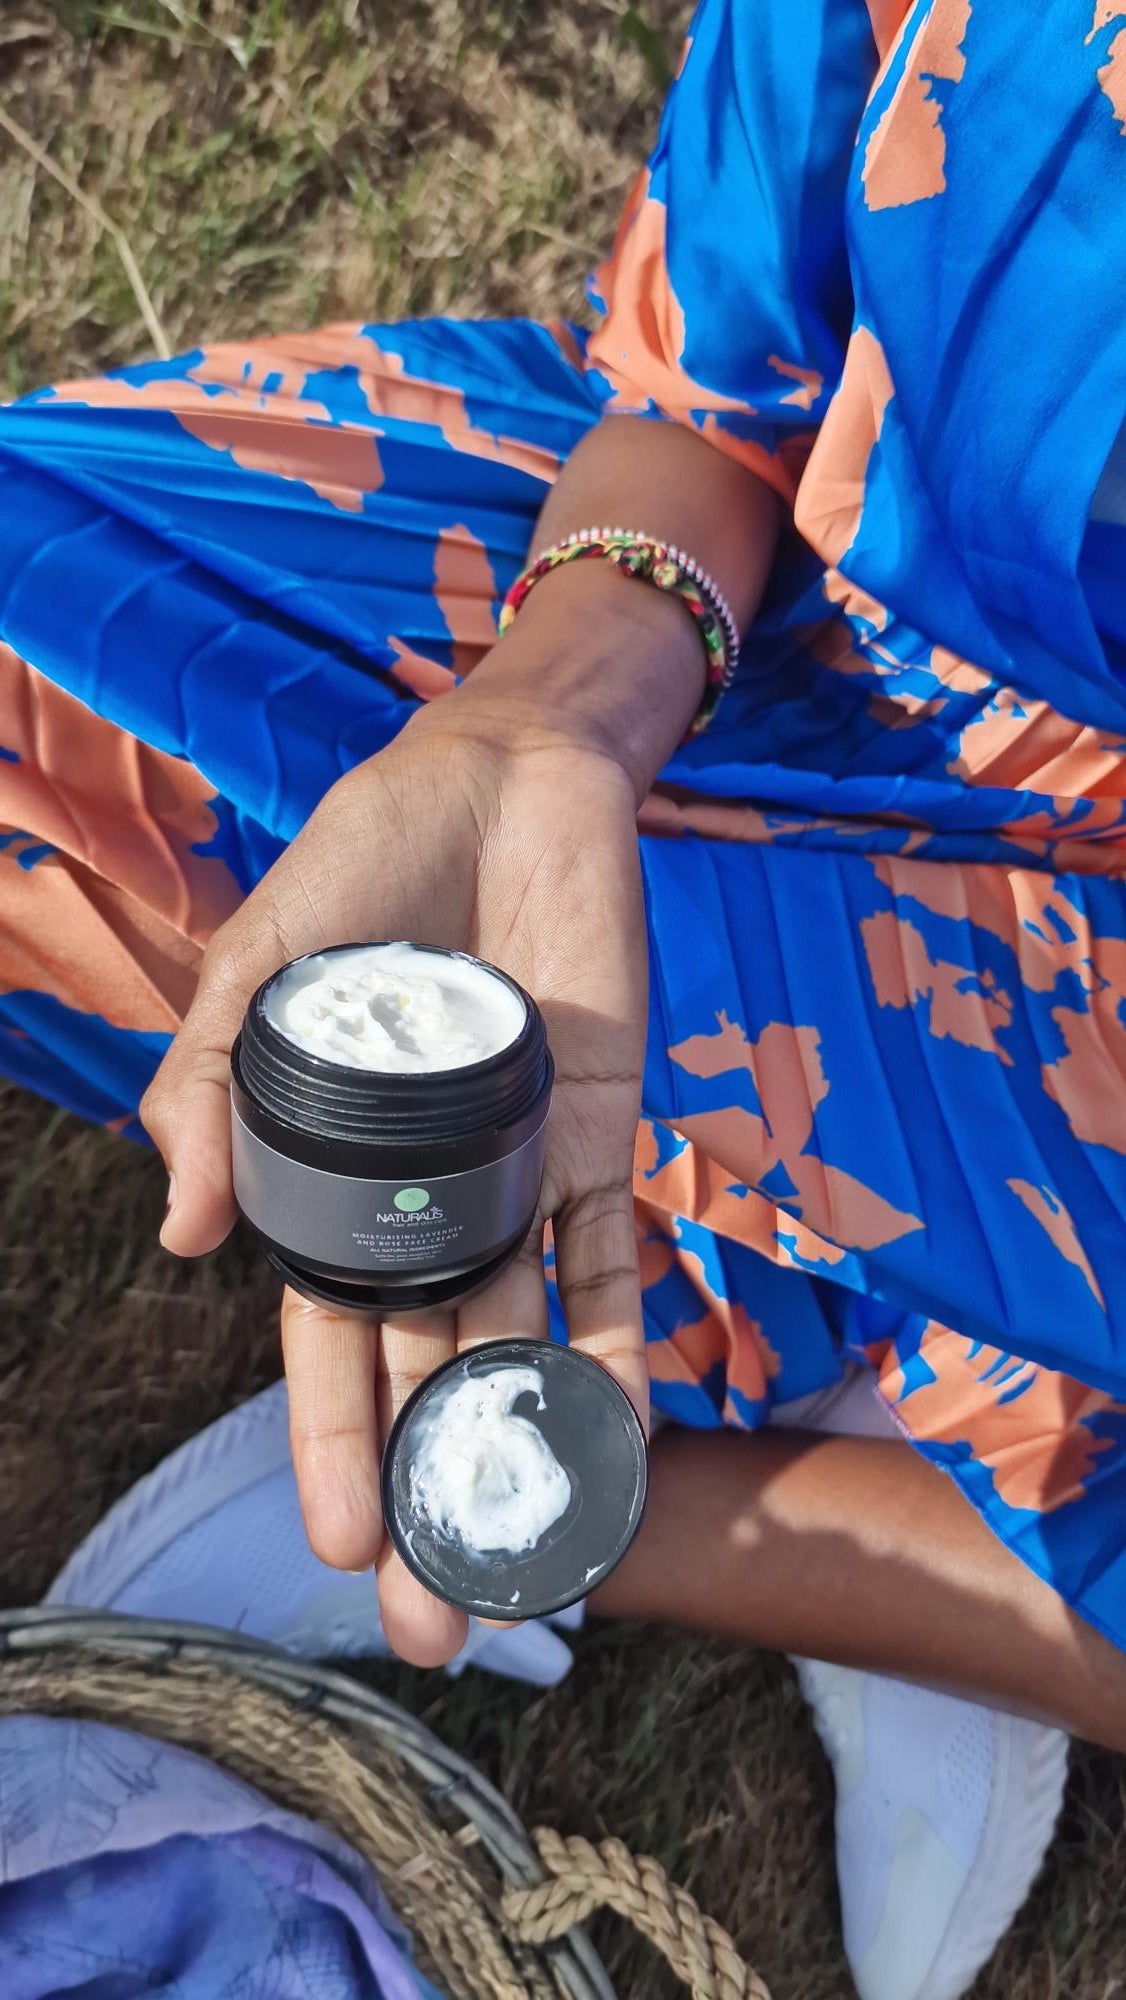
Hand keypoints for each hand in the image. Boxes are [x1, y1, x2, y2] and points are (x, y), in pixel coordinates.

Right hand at [141, 680, 649, 1665]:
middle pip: (431, 1369)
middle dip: (433, 1492)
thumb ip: (216, 1088)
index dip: (336, 1440)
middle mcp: (433, 1197)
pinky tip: (621, 1438)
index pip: (333, 1335)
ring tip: (527, 1575)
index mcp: (341, 1173)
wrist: (500, 775)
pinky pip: (615, 1255)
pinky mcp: (603, 1131)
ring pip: (521, 1340)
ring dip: (526, 1451)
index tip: (340, 1546)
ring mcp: (521, 1173)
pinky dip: (619, 1342)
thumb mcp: (261, 968)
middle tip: (436, 1625)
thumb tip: (184, 1236)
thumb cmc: (365, 861)